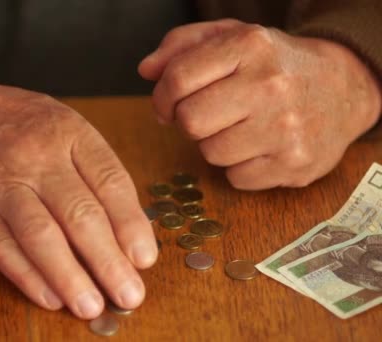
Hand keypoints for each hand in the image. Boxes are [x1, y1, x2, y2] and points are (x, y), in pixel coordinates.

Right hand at [0, 66, 157, 318]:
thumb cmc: (6, 119)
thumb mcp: (55, 123)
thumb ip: (88, 166)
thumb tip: (124, 224)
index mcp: (67, 132)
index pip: (111, 183)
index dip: (132, 226)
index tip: (145, 259)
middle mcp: (36, 155)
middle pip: (81, 216)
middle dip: (110, 262)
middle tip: (129, 295)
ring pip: (43, 237)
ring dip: (71, 278)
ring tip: (93, 306)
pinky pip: (3, 248)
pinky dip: (29, 277)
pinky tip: (50, 297)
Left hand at [139, 19, 381, 189]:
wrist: (343, 88)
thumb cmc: (274, 64)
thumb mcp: (232, 37)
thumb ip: (183, 46)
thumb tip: (147, 71)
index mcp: (249, 47)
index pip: (177, 79)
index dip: (162, 97)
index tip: (167, 104)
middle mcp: (269, 86)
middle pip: (190, 121)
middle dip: (188, 121)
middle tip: (206, 116)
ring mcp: (285, 128)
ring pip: (210, 153)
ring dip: (214, 144)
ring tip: (237, 128)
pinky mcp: (294, 164)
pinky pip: (236, 178)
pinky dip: (239, 166)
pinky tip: (257, 146)